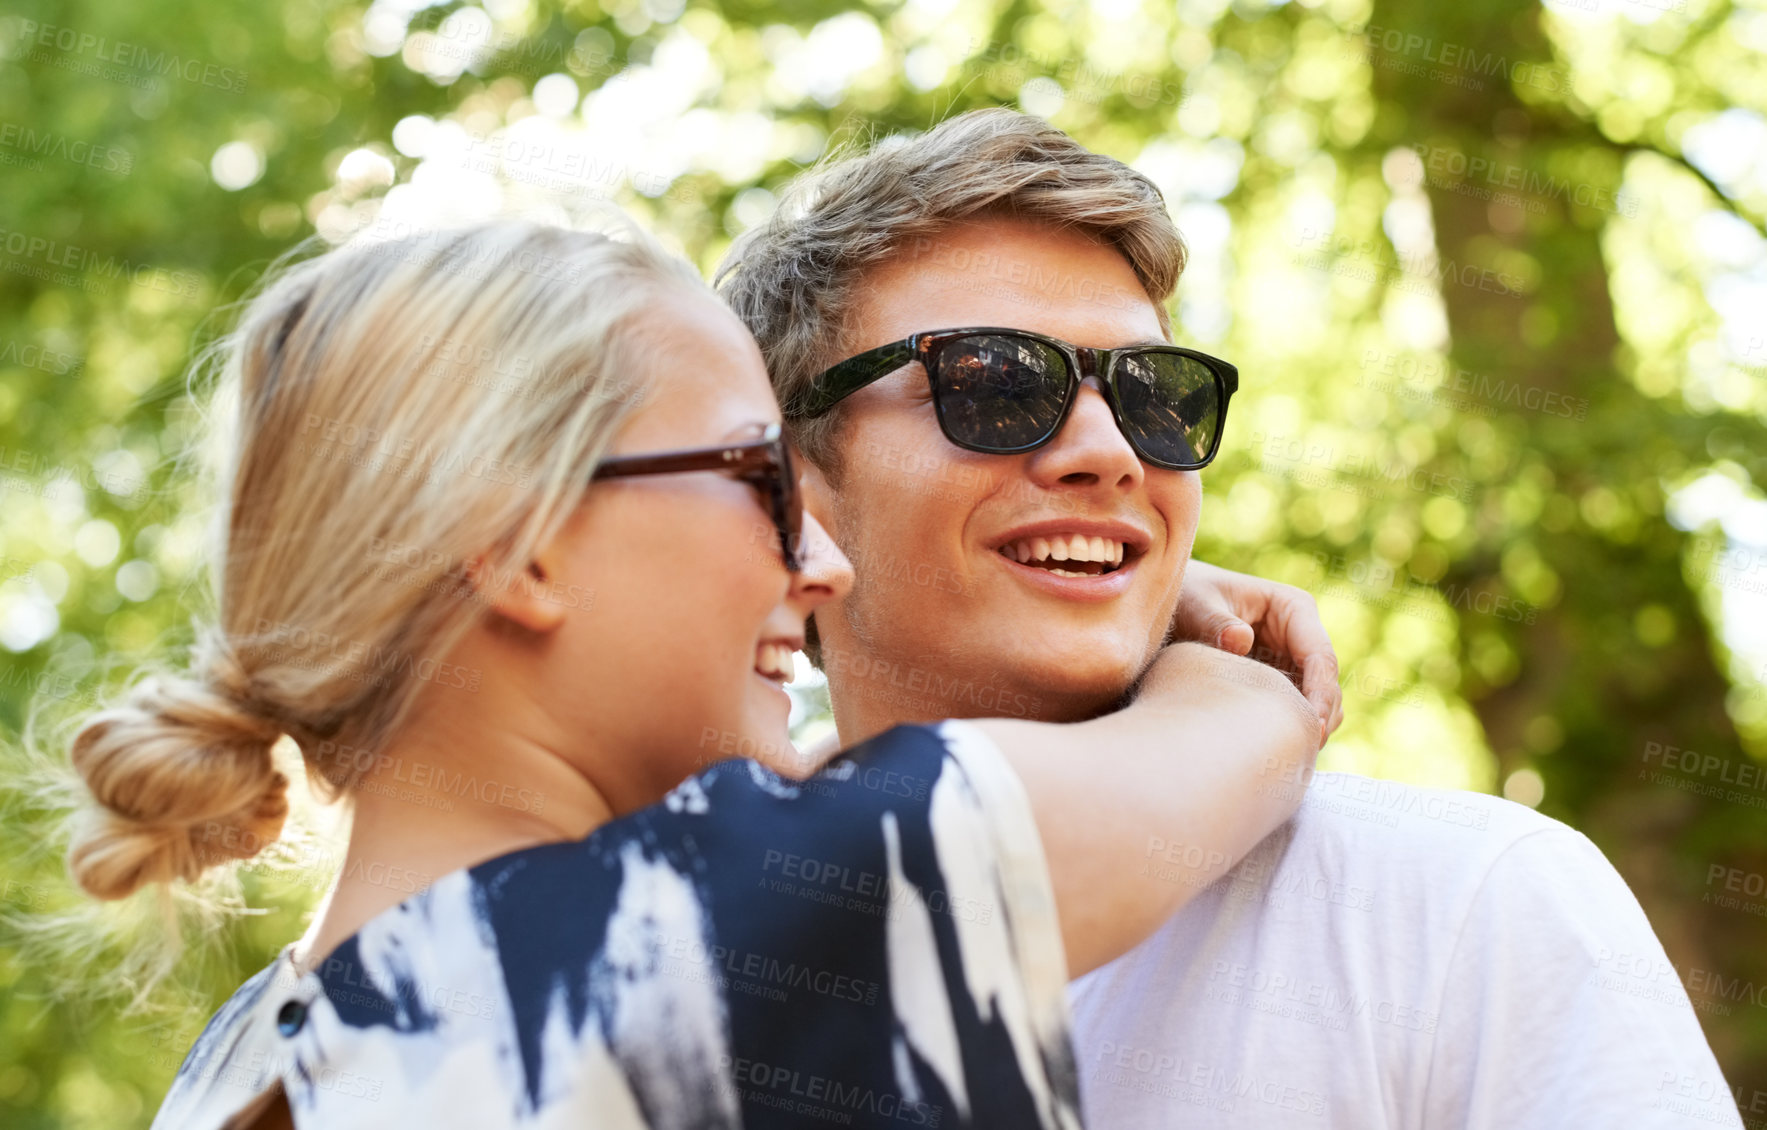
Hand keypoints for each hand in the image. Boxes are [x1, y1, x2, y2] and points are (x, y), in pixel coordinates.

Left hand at [1167, 561, 1342, 741]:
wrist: (1173, 606)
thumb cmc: (1186, 596)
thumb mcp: (1194, 604)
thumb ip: (1214, 622)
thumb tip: (1240, 640)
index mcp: (1293, 608)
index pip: (1321, 657)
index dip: (1322, 694)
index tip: (1313, 727)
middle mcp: (1301, 634)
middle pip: (1326, 684)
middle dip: (1320, 717)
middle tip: (1304, 752)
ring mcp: (1293, 659)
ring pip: (1318, 701)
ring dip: (1308, 726)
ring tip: (1290, 755)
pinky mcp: (1280, 680)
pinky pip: (1296, 708)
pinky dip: (1292, 727)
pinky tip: (1274, 750)